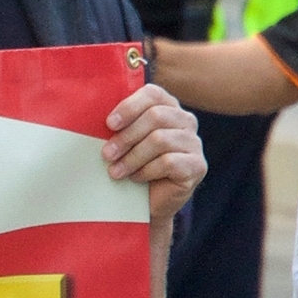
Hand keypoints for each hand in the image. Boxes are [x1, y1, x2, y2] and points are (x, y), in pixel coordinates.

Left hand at [103, 81, 204, 221]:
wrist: (149, 203)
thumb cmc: (133, 166)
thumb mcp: (125, 141)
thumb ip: (119, 125)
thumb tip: (99, 116)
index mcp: (168, 107)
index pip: (153, 94)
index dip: (130, 106)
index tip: (109, 124)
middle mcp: (186, 121)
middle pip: (155, 116)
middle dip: (126, 136)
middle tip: (107, 154)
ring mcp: (194, 143)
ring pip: (160, 140)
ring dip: (132, 157)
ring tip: (115, 171)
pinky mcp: (197, 166)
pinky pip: (168, 162)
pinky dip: (146, 171)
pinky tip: (136, 178)